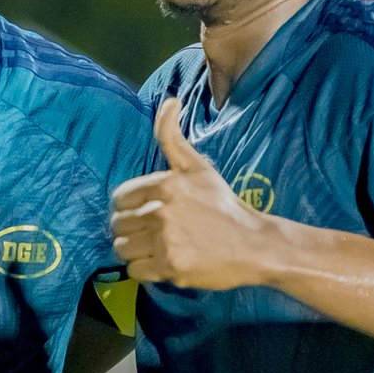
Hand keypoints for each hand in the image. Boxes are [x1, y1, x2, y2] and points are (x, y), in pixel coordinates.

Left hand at [111, 97, 278, 288]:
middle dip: (130, 231)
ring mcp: (166, 240)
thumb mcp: (199, 167)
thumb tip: (169, 101)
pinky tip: (163, 263)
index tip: (142, 214)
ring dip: (135, 252)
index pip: (119, 198)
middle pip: (118, 225)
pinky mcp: (170, 266)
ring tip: (157, 249)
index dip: (127, 208)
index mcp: (166, 184)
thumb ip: (173, 138)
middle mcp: (162, 210)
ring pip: (122, 249)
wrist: (255, 244)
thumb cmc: (224, 206)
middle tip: (151, 235)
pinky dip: (144, 270)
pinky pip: (134, 271)